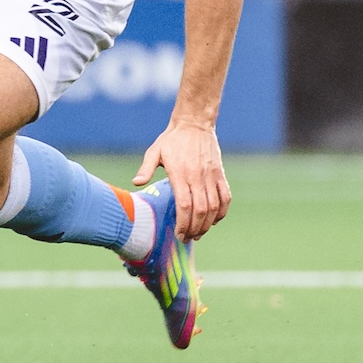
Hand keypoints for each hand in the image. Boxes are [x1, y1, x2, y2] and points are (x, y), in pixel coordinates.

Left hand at [134, 120, 230, 238]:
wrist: (194, 124)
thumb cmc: (172, 140)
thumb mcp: (154, 152)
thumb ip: (146, 168)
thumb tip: (136, 183)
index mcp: (180, 174)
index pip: (185, 206)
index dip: (184, 223)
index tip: (179, 234)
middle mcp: (198, 177)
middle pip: (201, 211)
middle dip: (195, 228)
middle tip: (188, 238)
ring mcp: (212, 176)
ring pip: (214, 207)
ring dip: (208, 224)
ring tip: (199, 233)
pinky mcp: (220, 174)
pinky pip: (226, 197)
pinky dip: (222, 211)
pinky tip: (215, 220)